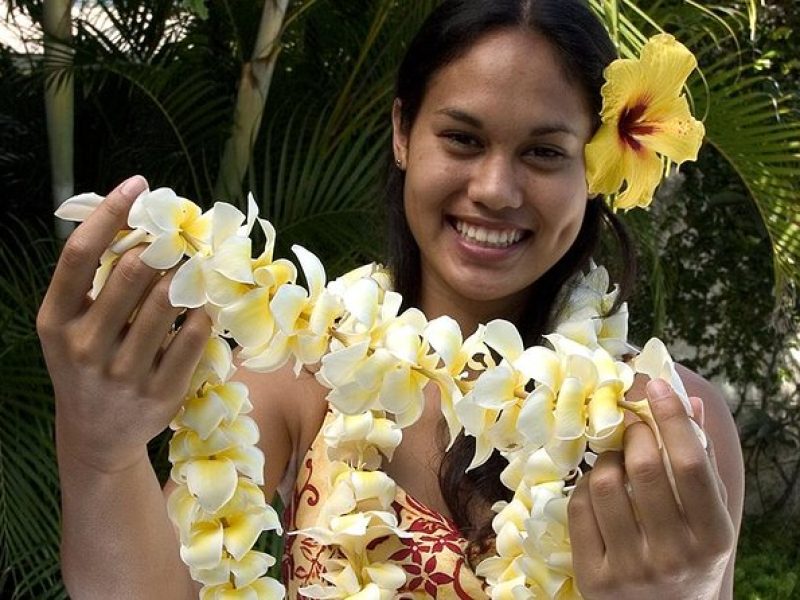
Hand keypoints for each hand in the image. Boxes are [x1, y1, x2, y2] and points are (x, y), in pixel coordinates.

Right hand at [37, 175, 211, 472]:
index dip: (109, 213)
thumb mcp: (71, 326)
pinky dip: (203, 312)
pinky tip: (203, 305)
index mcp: (55, 322)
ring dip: (187, 275)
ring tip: (193, 268)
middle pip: (130, 274)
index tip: (138, 185)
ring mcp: (123, 373)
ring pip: (167, 302)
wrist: (96, 435)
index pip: (79, 255)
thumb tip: (136, 221)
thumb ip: (93, 283)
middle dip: (161, 246)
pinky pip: (193, 336)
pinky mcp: (160, 391)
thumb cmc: (87, 364)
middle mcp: (84, 347)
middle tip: (178, 237)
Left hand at [568, 379, 734, 599]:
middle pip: (645, 469)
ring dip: (607, 457)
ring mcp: (630, 568)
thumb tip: (687, 401)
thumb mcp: (709, 518)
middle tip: (632, 423)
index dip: (672, 418)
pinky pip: (579, 507)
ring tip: (615, 458)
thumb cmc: (690, 558)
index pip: (692, 465)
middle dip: (634, 432)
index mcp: (712, 538)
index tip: (657, 386)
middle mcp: (673, 556)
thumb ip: (702, 463)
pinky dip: (585, 485)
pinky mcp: (593, 576)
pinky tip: (598, 487)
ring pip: (604, 483)